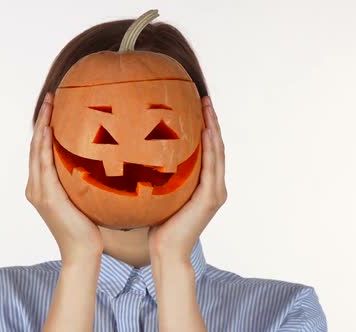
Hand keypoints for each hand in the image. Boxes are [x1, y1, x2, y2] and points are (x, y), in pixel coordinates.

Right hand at [25, 91, 103, 264]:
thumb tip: (103, 158)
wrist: (83, 251)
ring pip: (36, 151)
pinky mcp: (47, 197)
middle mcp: (35, 187)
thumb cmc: (89, 226)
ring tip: (50, 104)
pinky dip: (44, 146)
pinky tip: (50, 129)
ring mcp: (38, 192)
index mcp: (43, 186)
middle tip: (51, 96)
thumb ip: (84, 178)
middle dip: (42, 119)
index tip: (54, 106)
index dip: (44, 126)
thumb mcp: (85, 196)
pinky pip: (43, 164)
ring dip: (42, 125)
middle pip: (35, 145)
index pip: (41, 150)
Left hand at [148, 95, 226, 260]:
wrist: (166, 251)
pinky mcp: (211, 197)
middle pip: (217, 147)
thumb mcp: (160, 193)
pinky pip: (212, 166)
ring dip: (213, 127)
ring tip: (207, 106)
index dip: (206, 127)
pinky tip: (205, 129)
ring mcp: (215, 192)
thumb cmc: (158, 226)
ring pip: (218, 152)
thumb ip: (160, 175)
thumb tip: (138, 153)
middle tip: (204, 98)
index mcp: (205, 186)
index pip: (209, 151)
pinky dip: (211, 147)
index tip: (198, 106)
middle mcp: (215, 187)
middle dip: (212, 121)